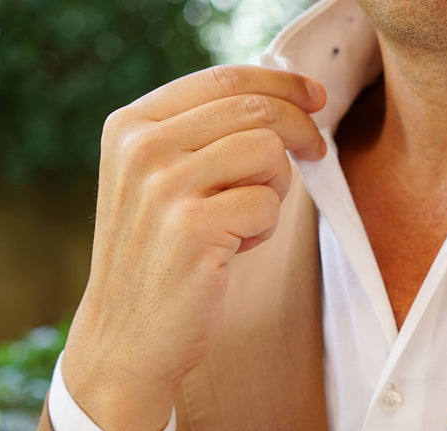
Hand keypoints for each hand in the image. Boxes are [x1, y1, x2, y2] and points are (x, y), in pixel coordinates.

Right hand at [62, 65, 326, 430]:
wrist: (128, 336)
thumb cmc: (163, 257)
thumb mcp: (165, 181)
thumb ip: (206, 135)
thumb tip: (285, 98)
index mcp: (132, 124)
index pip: (224, 77)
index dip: (282, 83)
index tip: (316, 97)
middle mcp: (142, 146)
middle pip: (255, 109)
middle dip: (299, 132)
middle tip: (317, 156)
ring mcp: (163, 185)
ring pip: (267, 152)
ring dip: (275, 189)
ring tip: (245, 220)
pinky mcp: (192, 227)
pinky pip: (267, 203)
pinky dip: (264, 228)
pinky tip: (233, 249)